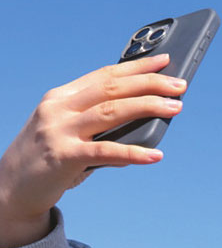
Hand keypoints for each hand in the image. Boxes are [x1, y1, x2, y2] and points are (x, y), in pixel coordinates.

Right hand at [0, 54, 186, 247]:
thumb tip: (144, 124)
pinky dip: (133, 153)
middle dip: (149, 83)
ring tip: (175, 108)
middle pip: (112, 88)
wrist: (11, 187)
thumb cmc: (47, 159)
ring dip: (147, 107)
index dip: (136, 66)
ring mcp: (60, 131)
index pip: (104, 75)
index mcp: (61, 98)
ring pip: (111, 112)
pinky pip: (106, 152)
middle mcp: (59, 109)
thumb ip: (99, 125)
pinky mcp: (64, 157)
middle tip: (179, 85)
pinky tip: (155, 155)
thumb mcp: (69, 132)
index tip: (164, 61)